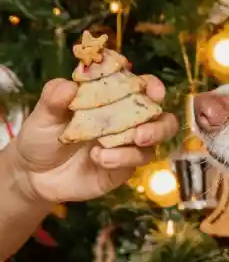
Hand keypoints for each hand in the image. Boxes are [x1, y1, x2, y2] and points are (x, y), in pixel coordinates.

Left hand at [11, 77, 178, 203]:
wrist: (32, 174)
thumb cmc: (42, 136)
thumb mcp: (43, 114)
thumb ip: (54, 98)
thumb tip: (68, 86)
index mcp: (114, 99)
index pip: (143, 88)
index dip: (153, 86)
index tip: (154, 91)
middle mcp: (128, 121)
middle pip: (162, 119)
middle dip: (160, 126)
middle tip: (141, 134)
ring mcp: (128, 146)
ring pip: (154, 145)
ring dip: (137, 148)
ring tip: (108, 150)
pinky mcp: (123, 168)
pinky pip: (133, 163)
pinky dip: (120, 160)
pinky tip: (98, 158)